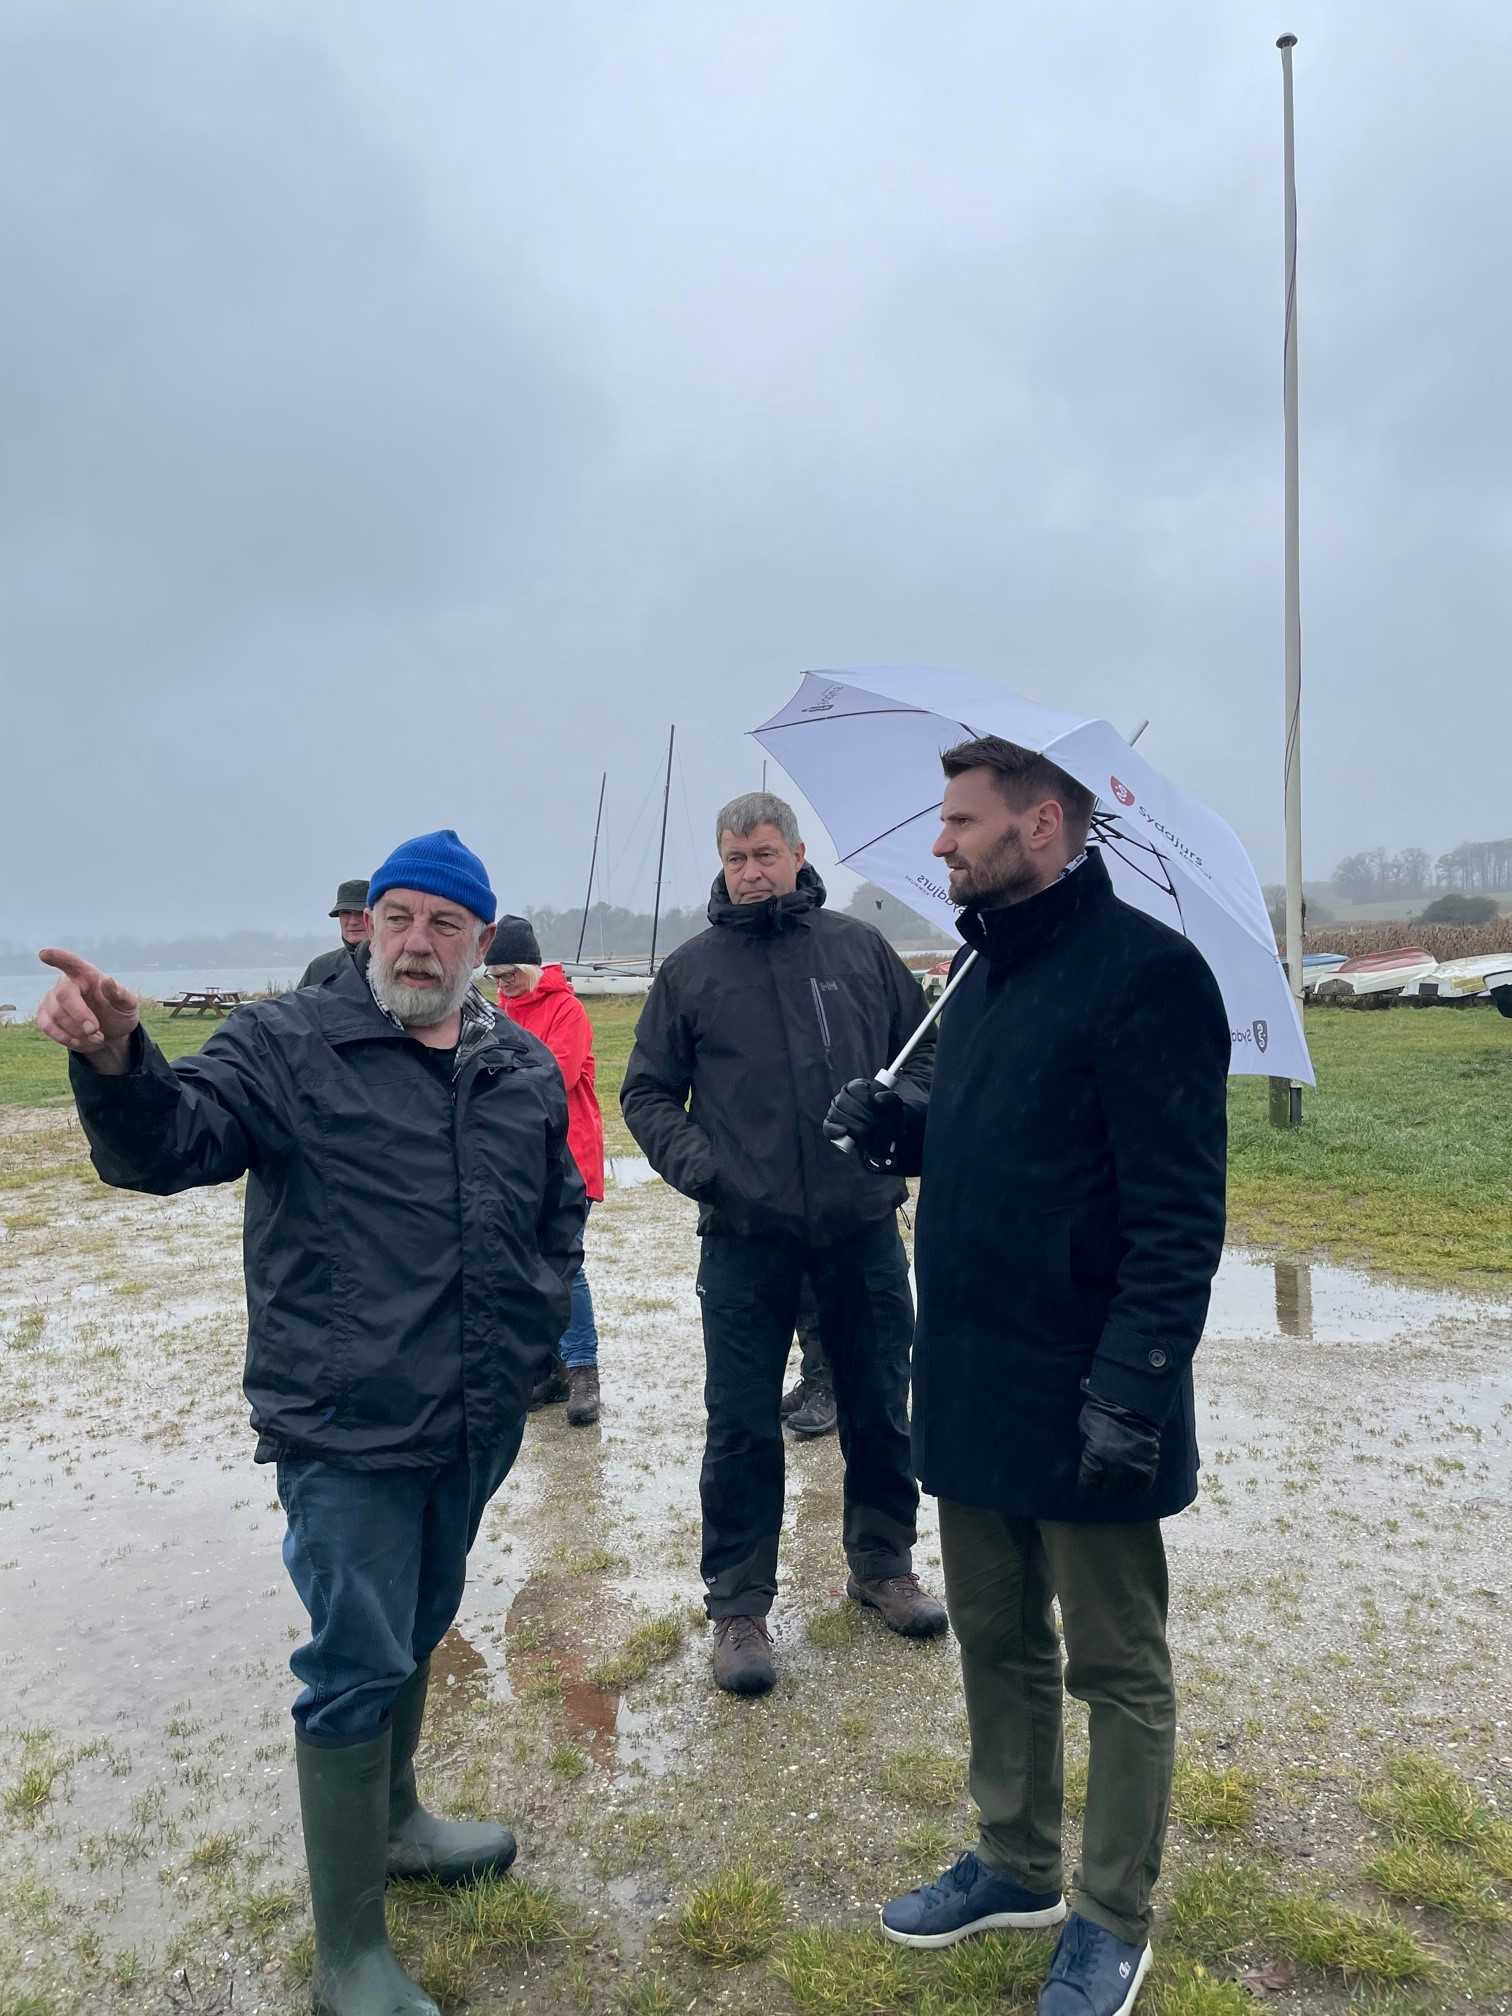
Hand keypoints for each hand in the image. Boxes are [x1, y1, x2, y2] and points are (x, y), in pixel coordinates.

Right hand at [35, 948, 139, 1071]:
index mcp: (88, 975)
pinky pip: (47, 1026)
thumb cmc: (119, 1012)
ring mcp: (52, 999)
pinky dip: (66, 1038)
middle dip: (80, 1016)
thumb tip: (108, 980)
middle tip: (96, 1031)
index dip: (57, 957)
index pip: (71, 962)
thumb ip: (121, 994)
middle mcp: (67, 983)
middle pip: (64, 995)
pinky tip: (82, 1042)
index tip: (44, 954)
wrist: (110, 1034)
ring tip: (98, 1038)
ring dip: (77, 1032)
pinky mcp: (45, 1015)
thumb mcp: (128, 1005)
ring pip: (55, 1015)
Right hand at [823, 1076, 900, 1154]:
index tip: (877, 1112)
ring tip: (867, 1133)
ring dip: (852, 1124)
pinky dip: (835, 1130)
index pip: (857, 1089)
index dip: (866, 1101)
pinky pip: (827, 1126)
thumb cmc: (889, 1114)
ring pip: (836, 1113)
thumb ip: (891, 1098)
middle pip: (845, 1101)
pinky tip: (844, 1131)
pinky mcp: (831, 1124)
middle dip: (860, 1115)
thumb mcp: (895, 1105)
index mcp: (858, 1086)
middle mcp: (844, 1095)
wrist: (887, 1129)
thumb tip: (878, 1098)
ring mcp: (836, 1109)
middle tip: (874, 1125)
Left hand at [1076, 1389, 1160, 1498]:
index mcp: (1095, 1458)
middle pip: (1106, 1491)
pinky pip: (1143, 1487)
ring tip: (1117, 1486)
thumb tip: (1088, 1460)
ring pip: (1125, 1492)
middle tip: (1102, 1485)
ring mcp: (1133, 1468)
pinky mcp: (1149, 1465)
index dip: (1086, 1485)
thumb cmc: (1102, 1411)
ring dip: (1120, 1489)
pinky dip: (1137, 1487)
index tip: (1087, 1484)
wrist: (1132, 1400)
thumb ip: (1087, 1448)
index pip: (1087, 1485)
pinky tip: (1132, 1483)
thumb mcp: (1085, 1428)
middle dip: (1102, 1488)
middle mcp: (1114, 1467)